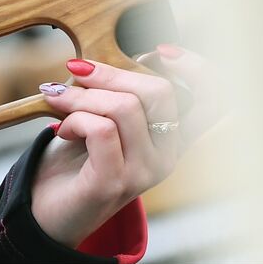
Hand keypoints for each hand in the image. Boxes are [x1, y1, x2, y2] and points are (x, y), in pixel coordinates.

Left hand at [30, 46, 220, 247]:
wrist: (48, 211)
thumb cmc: (76, 161)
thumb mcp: (101, 119)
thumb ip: (114, 93)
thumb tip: (96, 62)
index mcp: (171, 138)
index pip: (213, 101)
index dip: (198, 69)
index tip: (160, 52)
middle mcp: (168, 156)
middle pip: (159, 91)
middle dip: (110, 73)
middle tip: (74, 72)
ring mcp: (145, 172)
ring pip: (125, 106)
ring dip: (82, 96)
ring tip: (59, 102)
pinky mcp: (115, 182)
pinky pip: (101, 129)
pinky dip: (75, 118)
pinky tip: (62, 130)